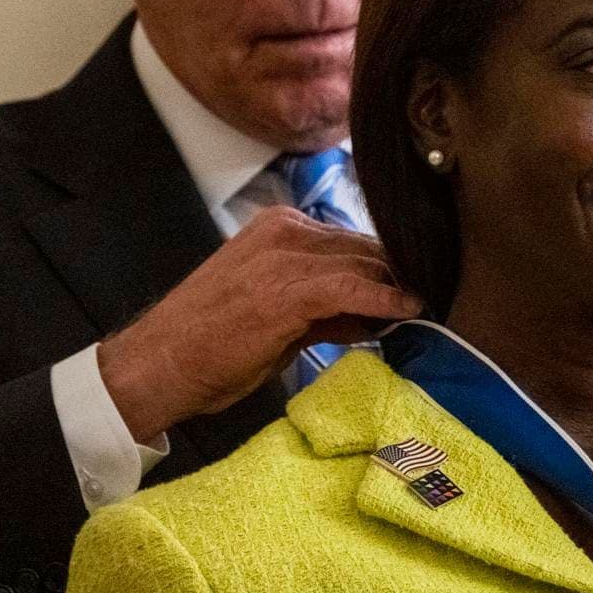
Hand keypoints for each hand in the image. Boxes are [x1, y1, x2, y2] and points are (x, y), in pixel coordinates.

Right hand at [96, 206, 421, 440]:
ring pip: (362, 262)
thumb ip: (328, 307)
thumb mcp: (276, 314)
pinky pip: (350, 287)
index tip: (421, 283)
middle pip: (363, 246)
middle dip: (399, 273)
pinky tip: (407, 308)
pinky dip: (383, 297)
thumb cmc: (210, 345)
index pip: (351, 239)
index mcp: (278, 226)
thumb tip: (377, 313)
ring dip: (398, 285)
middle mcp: (282, 231)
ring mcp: (282, 257)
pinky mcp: (285, 290)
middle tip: (435, 294)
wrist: (156, 366)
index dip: (389, 266)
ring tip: (429, 305)